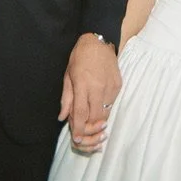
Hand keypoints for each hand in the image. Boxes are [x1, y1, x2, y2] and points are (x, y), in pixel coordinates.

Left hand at [59, 33, 120, 154]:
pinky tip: (99, 106)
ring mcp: (110, 87)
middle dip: (90, 129)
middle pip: (96, 118)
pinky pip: (111, 103)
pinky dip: (104, 109)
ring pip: (106, 112)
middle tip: (85, 133)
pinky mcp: (118, 85)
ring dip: (98, 121)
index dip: (79, 129)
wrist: (100, 40)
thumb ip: (66, 98)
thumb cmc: (80, 56)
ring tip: (92, 124)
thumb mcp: (68, 75)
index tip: (77, 139)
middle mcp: (98, 87)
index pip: (81, 113)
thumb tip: (62, 117)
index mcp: (82, 85)